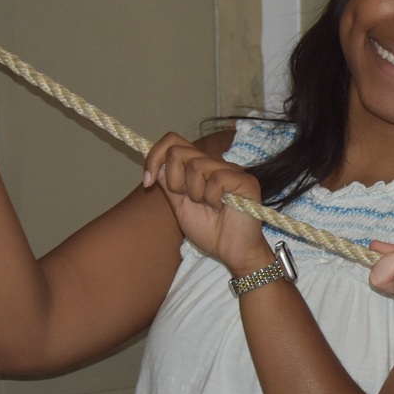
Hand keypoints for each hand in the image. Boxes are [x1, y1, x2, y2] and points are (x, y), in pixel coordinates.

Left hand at [143, 133, 270, 273]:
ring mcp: (232, 171)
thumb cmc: (210, 231)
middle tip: (189, 200)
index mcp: (199, 167)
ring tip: (208, 206)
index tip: (148, 181)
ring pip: (197, 165)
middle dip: (175, 180)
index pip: (173, 142)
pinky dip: (213, 197)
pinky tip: (220, 208)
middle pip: (179, 151)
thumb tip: (156, 165)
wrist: (232, 252)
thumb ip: (169, 184)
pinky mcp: (246, 181)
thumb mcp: (179, 206)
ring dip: (195, 192)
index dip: (154, 156)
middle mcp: (215, 164)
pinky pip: (218, 178)